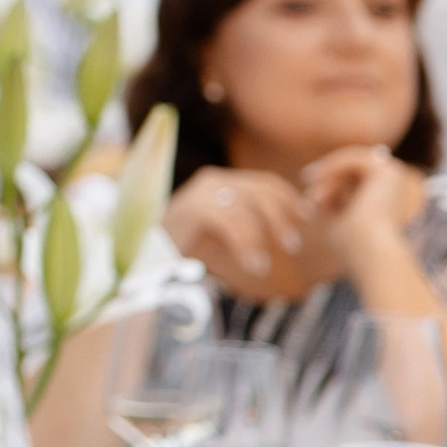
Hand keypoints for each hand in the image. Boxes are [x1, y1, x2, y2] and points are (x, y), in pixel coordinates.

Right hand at [165, 164, 317, 298]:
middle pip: (260, 191)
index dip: (288, 199)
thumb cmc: (182, 245)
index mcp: (222, 183)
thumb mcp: (219, 230)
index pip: (264, 183)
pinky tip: (254, 265)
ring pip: (245, 207)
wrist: (140, 252)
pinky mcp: (193, 209)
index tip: (307, 217)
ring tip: (265, 266)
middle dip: (282, 217)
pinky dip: (246, 245)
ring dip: (262, 236)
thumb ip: (245, 225)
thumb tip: (284, 232)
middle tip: (294, 246)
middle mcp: (213, 181)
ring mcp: (201, 193)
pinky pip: (229, 223)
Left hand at [301, 145, 428, 272]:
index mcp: (387, 197)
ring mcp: (393, 176)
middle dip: (328, 173)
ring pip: (352, 161)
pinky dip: (333, 166)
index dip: (331, 182)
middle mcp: (393, 185)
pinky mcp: (386, 171)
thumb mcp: (336, 221)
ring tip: (312, 184)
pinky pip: (353, 158)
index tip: (311, 193)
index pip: (356, 180)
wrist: (370, 253)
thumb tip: (310, 194)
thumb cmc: (353, 246)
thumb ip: (329, 205)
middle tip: (306, 177)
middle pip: (353, 168)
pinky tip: (317, 178)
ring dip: (329, 171)